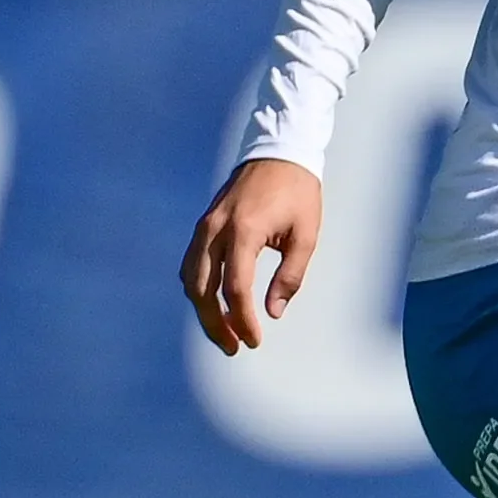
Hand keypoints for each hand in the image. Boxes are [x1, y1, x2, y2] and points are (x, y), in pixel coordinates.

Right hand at [183, 158, 324, 354]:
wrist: (279, 151)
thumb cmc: (297, 191)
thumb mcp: (306, 234)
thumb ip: (290, 275)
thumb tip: (272, 311)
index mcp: (244, 231)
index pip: (235, 288)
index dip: (242, 320)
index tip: (254, 340)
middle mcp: (216, 229)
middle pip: (203, 290)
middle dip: (215, 324)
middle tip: (234, 347)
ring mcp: (205, 225)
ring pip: (190, 278)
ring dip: (203, 309)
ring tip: (223, 331)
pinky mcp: (204, 224)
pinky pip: (191, 263)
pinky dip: (198, 288)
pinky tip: (213, 303)